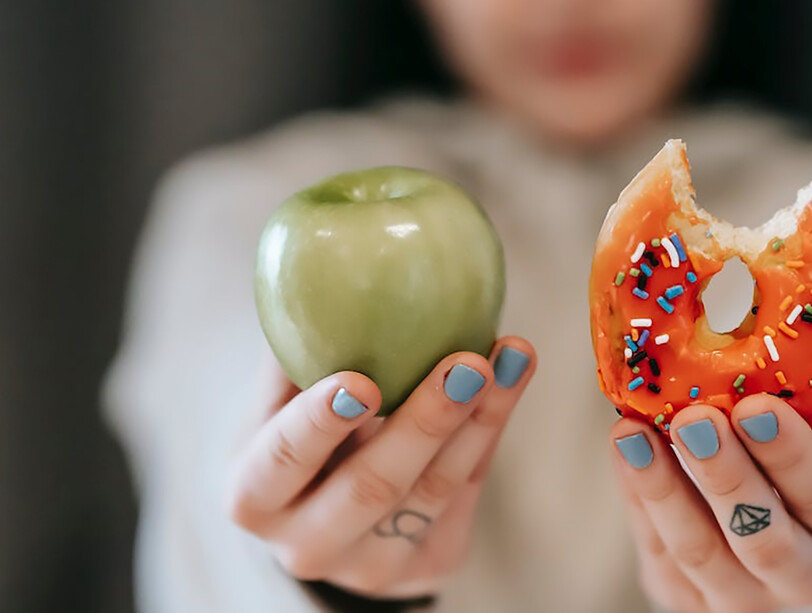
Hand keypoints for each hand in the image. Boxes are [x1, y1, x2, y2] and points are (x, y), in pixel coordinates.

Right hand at [227, 337, 535, 597]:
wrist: (325, 519)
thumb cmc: (296, 437)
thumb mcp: (276, 405)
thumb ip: (295, 353)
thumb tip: (322, 265)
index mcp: (254, 498)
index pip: (282, 462)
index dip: (319, 424)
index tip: (360, 380)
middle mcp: (307, 545)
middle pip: (372, 486)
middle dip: (425, 423)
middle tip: (466, 363)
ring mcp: (371, 567)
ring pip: (434, 491)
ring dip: (479, 419)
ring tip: (510, 357)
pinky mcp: (429, 565)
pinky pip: (467, 492)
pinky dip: (490, 430)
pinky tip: (511, 378)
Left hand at [612, 395, 811, 612]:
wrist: (756, 520)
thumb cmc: (781, 460)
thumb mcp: (797, 434)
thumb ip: (775, 408)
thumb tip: (722, 340)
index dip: (792, 454)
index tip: (755, 406)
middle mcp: (806, 576)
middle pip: (765, 540)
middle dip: (726, 476)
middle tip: (694, 419)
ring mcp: (745, 598)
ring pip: (700, 553)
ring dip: (663, 488)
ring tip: (634, 433)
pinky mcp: (688, 601)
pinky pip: (658, 553)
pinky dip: (638, 497)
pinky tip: (625, 449)